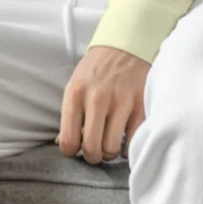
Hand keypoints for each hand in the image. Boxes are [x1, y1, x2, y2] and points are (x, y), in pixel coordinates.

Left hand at [57, 46, 149, 164]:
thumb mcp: (75, 85)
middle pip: (92, 149)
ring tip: (109, 141)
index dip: (72, 151)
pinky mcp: (140, 107)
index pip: (68, 141)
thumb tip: (62, 144)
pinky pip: (132, 142)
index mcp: (75, 94)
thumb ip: (69, 114)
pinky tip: (123, 136)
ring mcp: (120, 103)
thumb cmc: (95, 70)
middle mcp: (96, 99)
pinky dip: (127, 146)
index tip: (77, 147)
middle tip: (94, 150)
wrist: (123, 47)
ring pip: (112, 149)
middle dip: (92, 156)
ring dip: (110, 151)